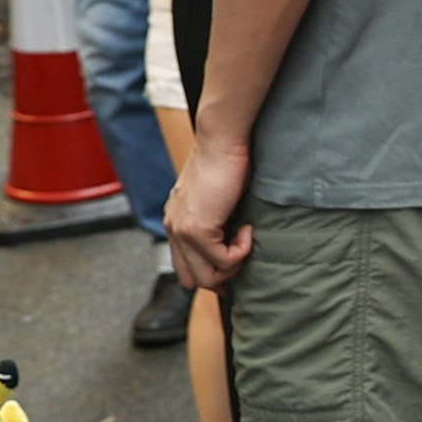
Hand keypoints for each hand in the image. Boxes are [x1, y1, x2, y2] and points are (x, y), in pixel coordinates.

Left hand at [166, 133, 254, 291]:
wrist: (221, 142)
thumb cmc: (226, 161)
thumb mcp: (216, 195)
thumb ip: (216, 217)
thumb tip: (234, 237)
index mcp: (175, 220)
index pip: (184, 266)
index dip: (210, 272)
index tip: (234, 263)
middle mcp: (173, 228)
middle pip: (191, 279)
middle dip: (220, 277)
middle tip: (242, 259)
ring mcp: (182, 231)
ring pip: (206, 277)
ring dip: (232, 266)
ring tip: (245, 242)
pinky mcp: (197, 230)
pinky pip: (223, 260)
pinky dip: (241, 251)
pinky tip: (248, 230)